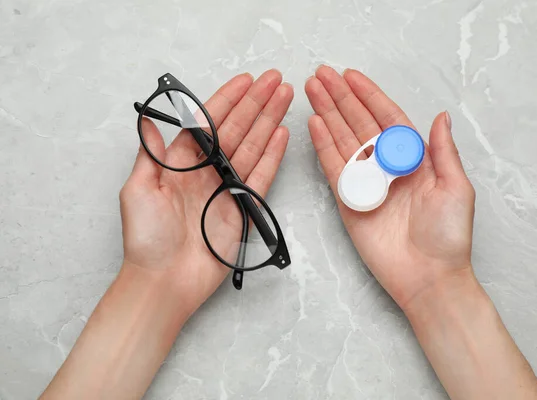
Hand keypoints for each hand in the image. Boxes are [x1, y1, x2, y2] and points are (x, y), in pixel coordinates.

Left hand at [120, 70, 292, 313]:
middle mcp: (206, 171)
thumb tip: (148, 118)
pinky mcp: (243, 206)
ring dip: (268, 121)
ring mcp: (226, 187)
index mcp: (180, 163)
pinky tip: (281, 134)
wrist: (165, 281)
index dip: (227, 100)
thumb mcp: (138, 190)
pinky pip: (261, 175)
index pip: (208, 123)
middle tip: (276, 80)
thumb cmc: (146, 239)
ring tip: (285, 97)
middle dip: (256, 103)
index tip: (246, 81)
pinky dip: (272, 154)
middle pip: (236, 129)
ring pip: (252, 146)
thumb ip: (150, 154)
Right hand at [305, 66, 474, 309]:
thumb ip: (442, 151)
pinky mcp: (349, 201)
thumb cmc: (448, 236)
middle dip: (340, 98)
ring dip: (328, 114)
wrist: (428, 277)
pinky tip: (314, 124)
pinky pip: (333, 169)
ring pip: (343, 140)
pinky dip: (323, 146)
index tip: (351, 76)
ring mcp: (365, 183)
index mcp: (413, 160)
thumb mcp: (456, 188)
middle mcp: (386, 167)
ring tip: (312, 90)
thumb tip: (440, 116)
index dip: (369, 96)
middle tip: (322, 75)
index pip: (387, 119)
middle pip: (359, 124)